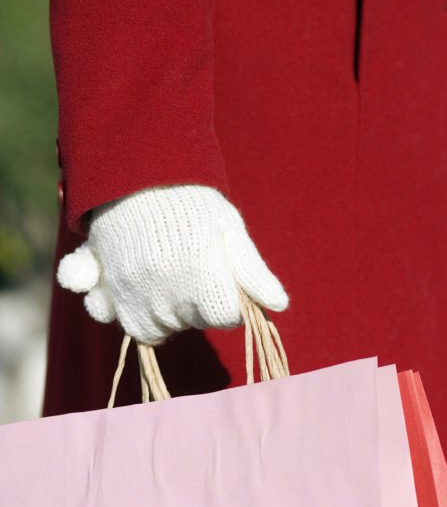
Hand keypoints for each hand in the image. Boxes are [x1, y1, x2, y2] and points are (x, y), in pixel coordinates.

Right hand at [57, 185, 287, 344]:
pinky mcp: (106, 292)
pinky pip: (122, 323)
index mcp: (201, 277)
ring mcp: (133, 296)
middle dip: (199, 304)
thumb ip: (252, 271)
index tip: (222, 277)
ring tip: (167, 276)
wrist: (134, 177)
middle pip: (194, 323)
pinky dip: (132, 312)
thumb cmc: (191, 202)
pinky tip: (138, 289)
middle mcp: (166, 293)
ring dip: (167, 313)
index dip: (229, 300)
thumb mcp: (229, 229)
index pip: (226, 317)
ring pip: (159, 329)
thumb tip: (279, 304)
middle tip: (190, 265)